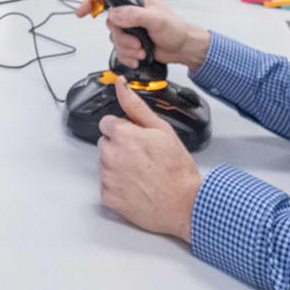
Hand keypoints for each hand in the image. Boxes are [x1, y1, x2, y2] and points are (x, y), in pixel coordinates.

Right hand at [73, 0, 206, 70]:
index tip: (83, 12)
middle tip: (137, 43)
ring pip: (113, 39)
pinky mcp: (130, 41)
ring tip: (142, 50)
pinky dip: (127, 57)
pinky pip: (118, 51)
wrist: (182, 48)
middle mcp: (129, 11)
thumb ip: (134, 15)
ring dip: (127, 49)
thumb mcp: (156, 18)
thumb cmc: (176, 29)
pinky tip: (138, 57)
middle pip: (110, 23)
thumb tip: (115, 15)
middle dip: (123, 38)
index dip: (92, 1)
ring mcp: (128, 27)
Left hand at [97, 81, 202, 241]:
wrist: (185, 204)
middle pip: (106, 143)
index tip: (137, 138)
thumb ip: (136, 106)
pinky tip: (136, 186)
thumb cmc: (177, 169)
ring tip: (142, 173)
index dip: (124, 129)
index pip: (107, 123)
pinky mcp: (108, 198)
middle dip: (120, 146)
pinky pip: (106, 186)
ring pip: (105, 164)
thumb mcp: (161, 129)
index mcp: (122, 135)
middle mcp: (110, 155)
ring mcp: (108, 178)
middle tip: (143, 157)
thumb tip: (121, 85)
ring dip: (118, 166)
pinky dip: (117, 186)